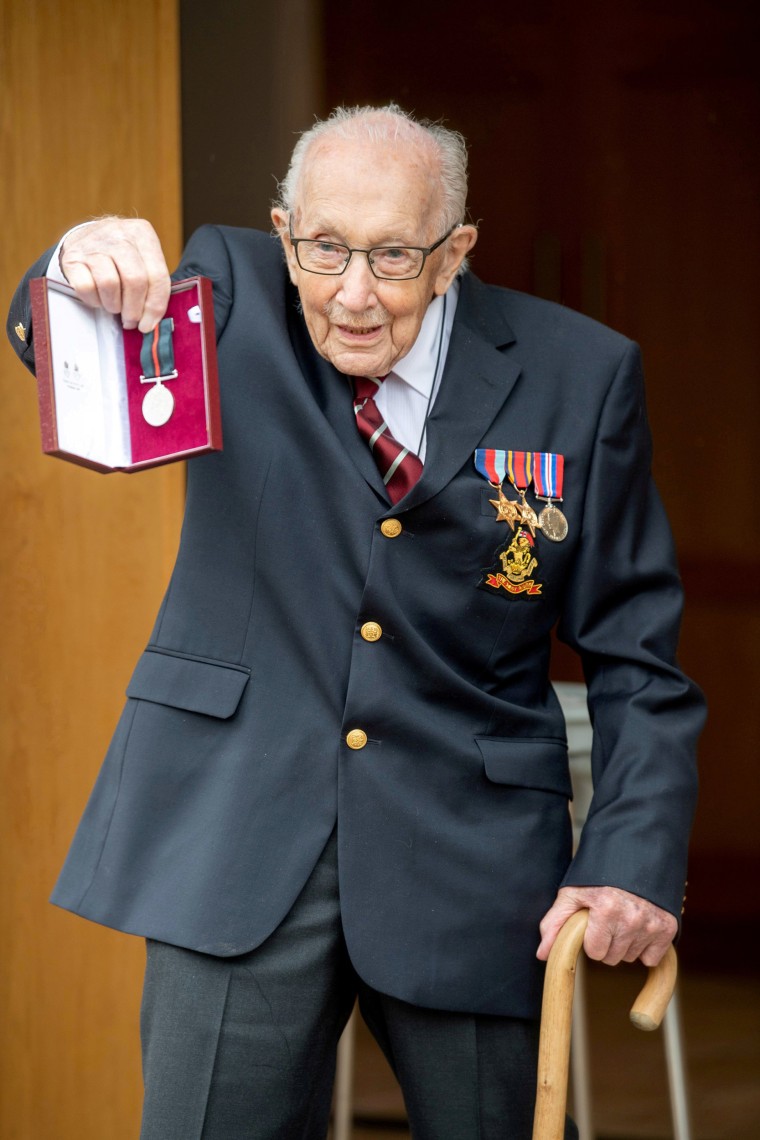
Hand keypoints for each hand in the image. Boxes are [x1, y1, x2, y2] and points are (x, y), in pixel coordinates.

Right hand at [60, 216, 170, 332]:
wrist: (85, 238)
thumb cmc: (122, 258)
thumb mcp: (143, 260)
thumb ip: (154, 285)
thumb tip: (152, 320)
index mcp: (142, 233)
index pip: (157, 275)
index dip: (155, 306)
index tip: (149, 324)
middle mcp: (118, 234)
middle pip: (135, 280)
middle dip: (134, 309)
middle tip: (131, 321)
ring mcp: (93, 244)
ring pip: (109, 284)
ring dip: (114, 305)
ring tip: (114, 307)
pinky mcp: (72, 257)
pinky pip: (86, 288)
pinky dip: (94, 301)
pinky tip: (98, 298)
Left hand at [536, 885, 676, 966]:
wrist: (633, 856)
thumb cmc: (598, 876)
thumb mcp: (572, 893)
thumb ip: (554, 923)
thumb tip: (542, 955)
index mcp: (606, 910)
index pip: (595, 952)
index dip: (590, 939)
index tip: (593, 923)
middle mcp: (632, 919)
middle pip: (613, 958)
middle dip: (607, 943)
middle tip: (607, 920)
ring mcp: (652, 924)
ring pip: (631, 957)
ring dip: (625, 944)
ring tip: (622, 919)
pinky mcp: (668, 927)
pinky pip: (651, 958)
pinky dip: (645, 947)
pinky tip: (638, 928)